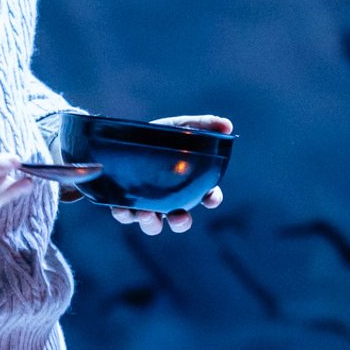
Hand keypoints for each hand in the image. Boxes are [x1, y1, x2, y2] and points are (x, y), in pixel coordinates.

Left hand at [109, 114, 230, 234]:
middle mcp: (170, 199)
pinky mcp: (125, 203)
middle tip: (178, 217)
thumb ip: (205, 124)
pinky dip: (124, 214)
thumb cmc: (159, 135)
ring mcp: (148, 204)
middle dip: (181, 222)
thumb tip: (227, 125)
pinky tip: (121, 208)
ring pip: (152, 224)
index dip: (212, 198)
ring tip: (146, 213)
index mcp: (189, 183)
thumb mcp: (182, 125)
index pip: (207, 196)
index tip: (211, 198)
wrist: (125, 134)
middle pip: (180, 220)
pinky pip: (125, 215)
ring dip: (151, 223)